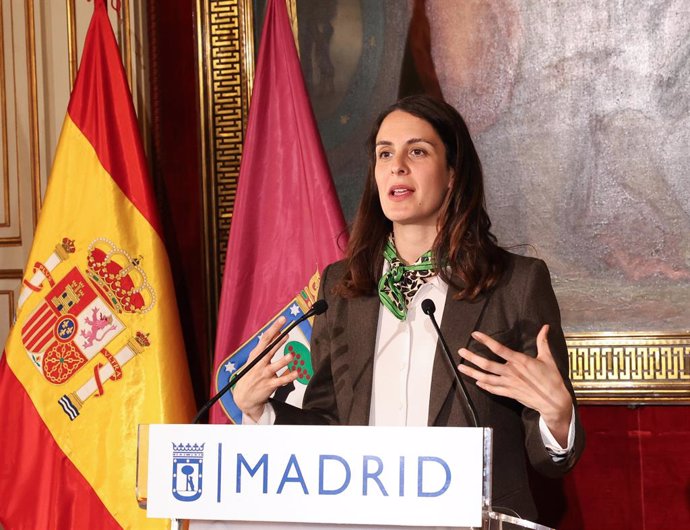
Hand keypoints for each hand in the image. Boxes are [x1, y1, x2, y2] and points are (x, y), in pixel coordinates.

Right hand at [232, 316, 297, 421]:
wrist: (244, 397)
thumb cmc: (251, 373)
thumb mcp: (255, 358)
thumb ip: (267, 346)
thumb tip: (278, 331)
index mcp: (256, 355)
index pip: (265, 339)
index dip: (274, 328)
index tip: (282, 320)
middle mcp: (259, 364)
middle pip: (269, 350)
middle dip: (278, 340)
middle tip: (287, 332)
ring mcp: (264, 375)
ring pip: (274, 367)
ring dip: (282, 361)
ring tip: (291, 355)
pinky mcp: (269, 385)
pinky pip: (281, 381)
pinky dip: (289, 377)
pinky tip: (296, 372)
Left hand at [457, 325, 572, 445]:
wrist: (554, 401)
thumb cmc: (551, 378)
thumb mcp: (547, 358)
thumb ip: (542, 342)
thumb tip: (546, 327)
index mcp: (519, 361)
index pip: (498, 349)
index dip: (486, 341)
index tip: (475, 335)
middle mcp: (511, 372)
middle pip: (487, 364)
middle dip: (472, 357)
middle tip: (461, 351)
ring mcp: (509, 384)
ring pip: (486, 378)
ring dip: (472, 373)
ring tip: (461, 368)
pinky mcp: (509, 393)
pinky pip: (493, 389)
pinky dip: (484, 386)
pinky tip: (477, 382)